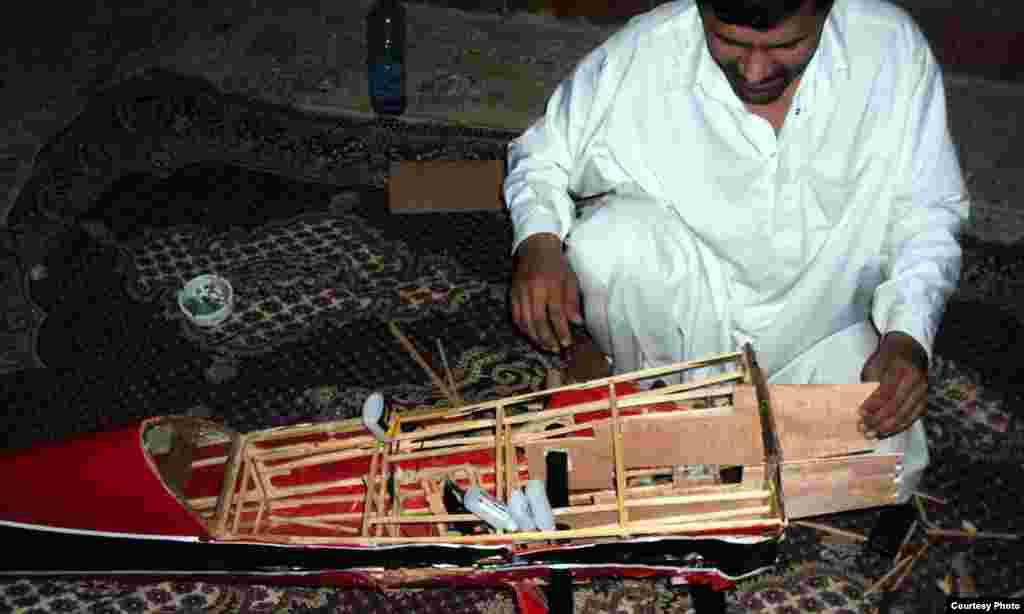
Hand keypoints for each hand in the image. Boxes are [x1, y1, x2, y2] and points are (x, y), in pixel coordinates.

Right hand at [511, 233, 581, 352]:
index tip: (566, 343)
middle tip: (555, 349)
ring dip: (535, 337)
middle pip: (538, 320)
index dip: (561, 331)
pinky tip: (532, 336)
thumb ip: (572, 301)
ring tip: (545, 347)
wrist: (534, 245)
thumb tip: (577, 322)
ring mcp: (520, 292)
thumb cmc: (556, 263)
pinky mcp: (512, 293)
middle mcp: (533, 289)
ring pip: (525, 321)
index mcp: (550, 284)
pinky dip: (523, 329)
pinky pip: (515, 316)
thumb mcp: (569, 278)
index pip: (556, 313)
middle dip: (547, 338)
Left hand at [859, 331, 929, 437]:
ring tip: (871, 433)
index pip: (886, 391)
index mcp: (901, 367)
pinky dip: (898, 427)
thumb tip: (864, 406)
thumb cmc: (888, 358)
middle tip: (863, 427)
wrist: (910, 350)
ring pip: (905, 414)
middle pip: (896, 405)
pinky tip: (885, 432)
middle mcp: (916, 379)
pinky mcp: (924, 400)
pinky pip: (912, 418)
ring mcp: (923, 390)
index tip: (859, 413)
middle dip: (877, 419)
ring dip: (887, 427)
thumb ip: (871, 383)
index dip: (872, 405)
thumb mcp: (875, 364)